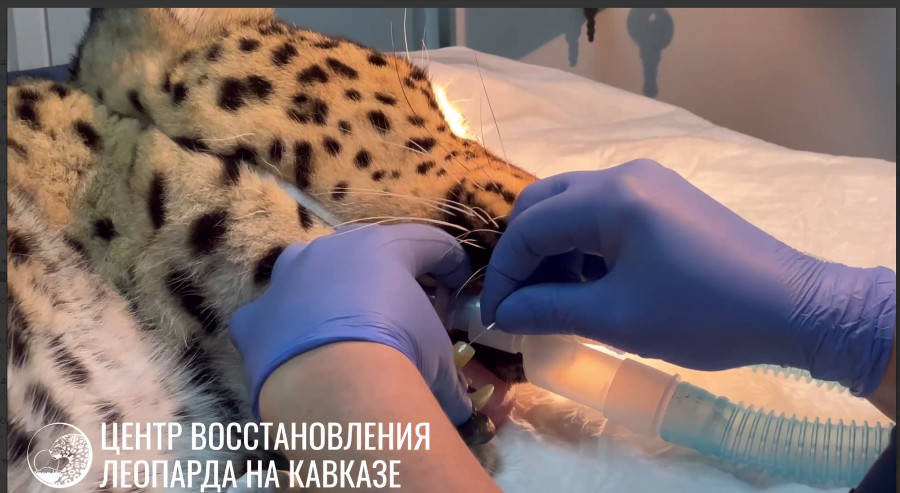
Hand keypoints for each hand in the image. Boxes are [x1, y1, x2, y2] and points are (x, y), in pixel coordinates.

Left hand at [230, 224, 474, 423]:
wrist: (332, 382)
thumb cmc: (399, 353)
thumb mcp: (438, 361)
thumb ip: (448, 376)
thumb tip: (460, 409)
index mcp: (384, 248)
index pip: (429, 244)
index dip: (451, 264)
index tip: (460, 288)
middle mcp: (330, 251)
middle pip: (364, 254)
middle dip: (384, 279)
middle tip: (400, 312)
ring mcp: (285, 280)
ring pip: (308, 276)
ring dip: (326, 296)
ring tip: (342, 331)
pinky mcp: (254, 317)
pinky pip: (268, 318)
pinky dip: (281, 333)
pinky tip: (294, 356)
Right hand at [481, 159, 895, 395]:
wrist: (792, 306)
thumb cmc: (702, 314)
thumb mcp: (617, 319)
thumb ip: (549, 311)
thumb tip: (503, 315)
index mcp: (609, 197)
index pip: (529, 228)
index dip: (505, 274)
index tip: (497, 317)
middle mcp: (622, 174)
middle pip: (543, 205)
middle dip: (523, 255)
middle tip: (521, 303)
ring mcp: (647, 179)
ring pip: (571, 205)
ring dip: (553, 249)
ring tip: (558, 299)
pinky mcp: (664, 195)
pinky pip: (603, 211)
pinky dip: (584, 244)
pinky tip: (593, 281)